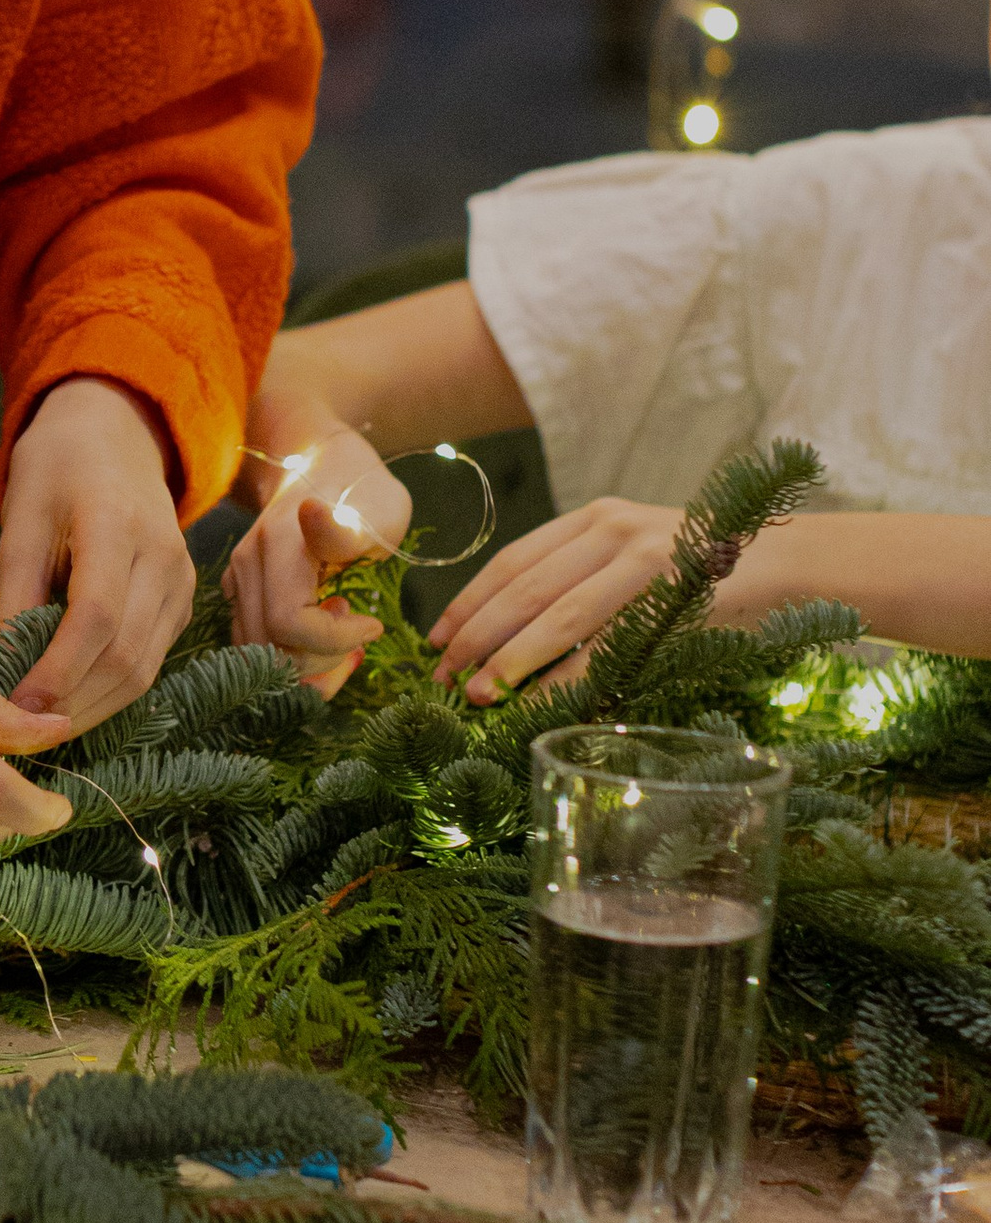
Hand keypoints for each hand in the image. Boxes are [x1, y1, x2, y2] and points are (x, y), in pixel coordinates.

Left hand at [0, 378, 194, 733]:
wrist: (116, 432)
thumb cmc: (56, 467)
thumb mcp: (21, 517)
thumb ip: (14, 594)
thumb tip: (1, 673)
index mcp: (116, 524)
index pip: (96, 618)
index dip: (57, 672)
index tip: (16, 707)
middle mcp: (163, 556)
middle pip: (126, 656)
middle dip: (73, 703)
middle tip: (21, 732)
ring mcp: (181, 580)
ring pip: (144, 669)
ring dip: (93, 706)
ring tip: (42, 726)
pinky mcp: (183, 600)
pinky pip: (152, 659)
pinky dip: (112, 688)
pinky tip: (73, 698)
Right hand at [224, 417, 411, 697]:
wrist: (326, 468)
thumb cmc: (366, 494)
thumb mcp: (378, 509)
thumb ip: (344, 528)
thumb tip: (311, 513)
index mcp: (280, 543)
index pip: (289, 623)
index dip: (334, 640)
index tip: (374, 624)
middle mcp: (248, 562)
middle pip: (270, 646)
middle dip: (320, 658)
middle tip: (357, 632)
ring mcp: (238, 576)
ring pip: (257, 650)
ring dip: (304, 660)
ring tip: (340, 635)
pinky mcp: (239, 588)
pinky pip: (254, 639)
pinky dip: (288, 652)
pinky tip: (320, 634)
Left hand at [431, 498, 683, 702]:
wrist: (784, 560)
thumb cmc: (700, 569)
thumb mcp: (633, 554)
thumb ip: (582, 580)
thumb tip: (512, 638)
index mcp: (593, 518)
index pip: (512, 561)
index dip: (469, 602)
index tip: (437, 639)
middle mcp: (611, 530)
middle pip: (523, 589)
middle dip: (477, 637)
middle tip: (443, 677)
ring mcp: (642, 558)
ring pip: (557, 616)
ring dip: (511, 661)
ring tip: (478, 694)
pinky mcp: (673, 594)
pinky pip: (607, 645)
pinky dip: (569, 677)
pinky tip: (539, 703)